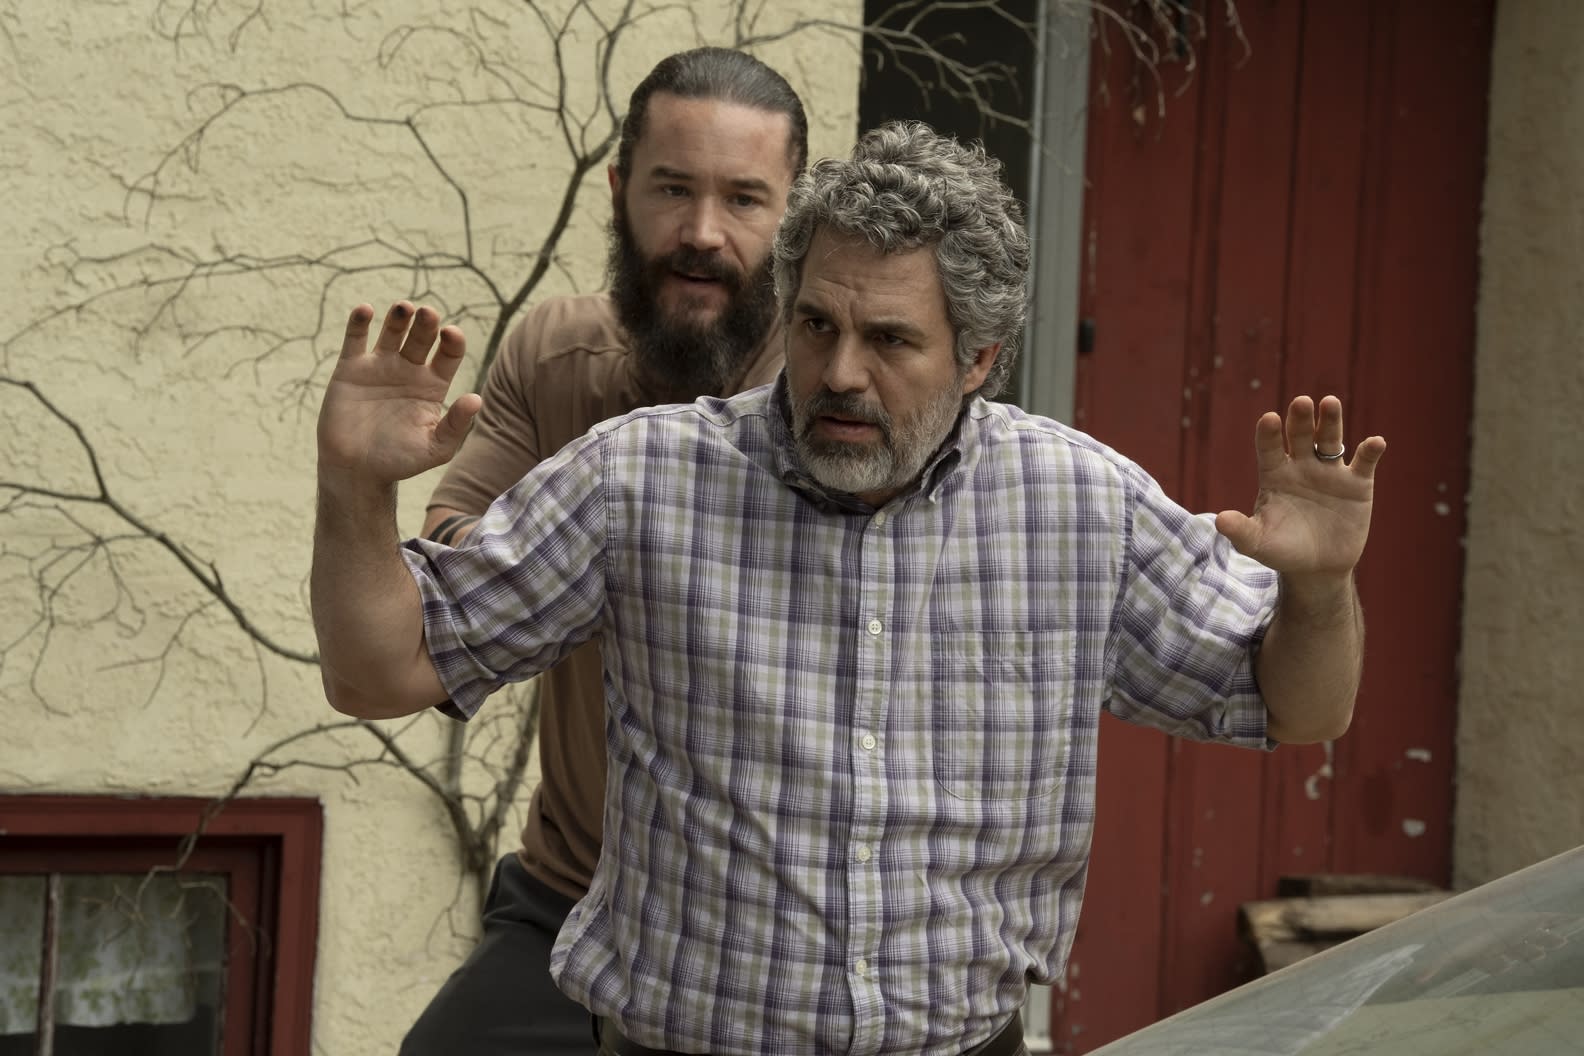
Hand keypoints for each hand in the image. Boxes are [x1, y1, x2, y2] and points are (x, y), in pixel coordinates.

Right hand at [317, 302, 480, 485]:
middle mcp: (409, 370)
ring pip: (393, 331)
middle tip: (428, 314)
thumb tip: (476, 399)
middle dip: (427, 323)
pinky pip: (355, 338)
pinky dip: (359, 321)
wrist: (356, 470)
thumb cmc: (400, 461)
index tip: (451, 333)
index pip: (449, 354)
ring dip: (399, 316)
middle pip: (422, 337)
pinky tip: (365, 309)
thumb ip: (456, 425)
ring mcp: (380, 366)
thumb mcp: (435, 448)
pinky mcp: (351, 368)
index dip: (453, 341)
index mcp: (433, 385)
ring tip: (404, 307)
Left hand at [1214, 395, 1385, 581]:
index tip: (1269, 419)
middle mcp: (1301, 465)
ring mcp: (1330, 472)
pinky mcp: (1357, 484)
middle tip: (1300, 403)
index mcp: (1274, 474)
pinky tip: (1375, 443)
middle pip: (1300, 436)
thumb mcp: (1259, 543)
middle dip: (1300, 419)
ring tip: (1329, 403)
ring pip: (1330, 440)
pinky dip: (1370, 451)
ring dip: (1330, 421)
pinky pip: (1364, 463)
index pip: (1269, 448)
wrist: (1317, 568)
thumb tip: (1220, 520)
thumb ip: (1242, 531)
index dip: (1269, 434)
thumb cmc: (1282, 550)